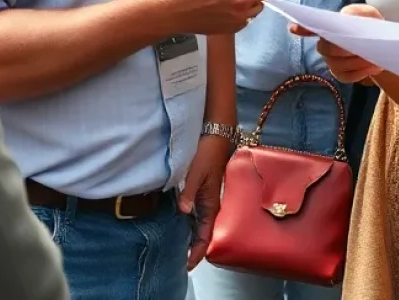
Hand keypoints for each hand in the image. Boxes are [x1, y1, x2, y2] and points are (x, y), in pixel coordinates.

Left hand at [179, 133, 230, 269]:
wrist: (218, 134)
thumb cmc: (207, 152)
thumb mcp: (196, 171)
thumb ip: (189, 191)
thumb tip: (184, 211)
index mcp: (211, 202)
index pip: (206, 234)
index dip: (198, 251)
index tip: (188, 264)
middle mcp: (211, 203)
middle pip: (204, 232)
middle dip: (195, 248)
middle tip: (181, 261)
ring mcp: (208, 197)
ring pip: (202, 224)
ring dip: (193, 237)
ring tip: (181, 249)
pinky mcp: (204, 190)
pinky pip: (200, 214)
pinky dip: (192, 225)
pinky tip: (184, 226)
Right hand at [290, 3, 385, 83]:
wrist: (384, 46)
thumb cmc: (373, 27)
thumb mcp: (369, 15)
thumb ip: (358, 13)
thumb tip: (344, 17)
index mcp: (331, 27)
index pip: (312, 28)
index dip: (302, 28)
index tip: (293, 27)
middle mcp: (326, 45)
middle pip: (325, 49)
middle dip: (342, 49)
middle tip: (361, 46)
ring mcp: (332, 61)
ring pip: (336, 65)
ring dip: (355, 62)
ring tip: (373, 57)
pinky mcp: (342, 75)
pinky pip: (346, 77)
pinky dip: (361, 73)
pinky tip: (373, 67)